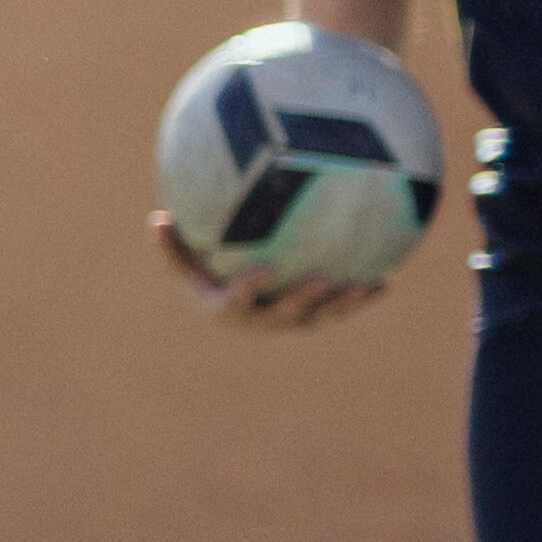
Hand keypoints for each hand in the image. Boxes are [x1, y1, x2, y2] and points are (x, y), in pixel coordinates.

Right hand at [148, 209, 385, 327]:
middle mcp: (260, 321)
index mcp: (228, 309)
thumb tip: (155, 218)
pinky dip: (361, 300)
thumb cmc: (204, 277)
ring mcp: (289, 322)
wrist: (231, 310)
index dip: (252, 287)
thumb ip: (171, 247)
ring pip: (319, 318)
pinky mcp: (311, 319)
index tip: (266, 268)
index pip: (238, 299)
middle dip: (305, 300)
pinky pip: (337, 311)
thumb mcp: (184, 265)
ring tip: (365, 287)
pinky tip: (385, 283)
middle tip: (323, 279)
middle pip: (285, 315)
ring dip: (343, 305)